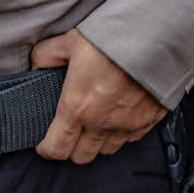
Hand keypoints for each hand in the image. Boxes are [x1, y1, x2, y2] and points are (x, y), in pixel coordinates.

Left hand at [30, 29, 166, 163]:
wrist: (157, 36)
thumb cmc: (113, 38)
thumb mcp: (69, 40)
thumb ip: (46, 56)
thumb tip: (37, 66)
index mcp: (77, 107)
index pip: (56, 148)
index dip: (46, 148)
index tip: (44, 141)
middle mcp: (101, 123)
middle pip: (81, 156)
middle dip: (71, 147)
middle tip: (69, 130)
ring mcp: (127, 125)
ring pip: (106, 150)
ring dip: (97, 141)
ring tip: (96, 122)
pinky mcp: (149, 121)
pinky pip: (131, 138)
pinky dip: (122, 133)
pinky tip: (119, 115)